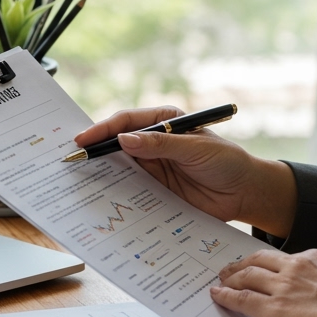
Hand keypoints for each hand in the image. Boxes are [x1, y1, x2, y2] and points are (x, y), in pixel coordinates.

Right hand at [73, 106, 296, 236]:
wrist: (245, 193)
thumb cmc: (227, 162)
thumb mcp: (196, 149)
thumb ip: (161, 145)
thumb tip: (125, 140)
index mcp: (165, 121)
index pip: (128, 121)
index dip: (104, 129)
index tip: (85, 139)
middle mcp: (155, 141)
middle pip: (117, 142)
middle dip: (95, 148)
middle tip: (71, 158)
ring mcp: (153, 165)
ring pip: (119, 165)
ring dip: (101, 171)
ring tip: (78, 178)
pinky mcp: (155, 187)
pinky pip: (130, 187)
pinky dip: (115, 190)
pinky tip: (100, 195)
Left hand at [211, 249, 316, 316]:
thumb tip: (314, 294)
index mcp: (315, 258)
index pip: (281, 257)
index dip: (264, 262)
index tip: (257, 265)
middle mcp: (296, 267)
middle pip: (258, 260)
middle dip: (241, 265)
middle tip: (229, 270)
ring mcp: (282, 287)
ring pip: (247, 277)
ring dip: (230, 279)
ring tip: (221, 283)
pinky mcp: (273, 309)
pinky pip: (242, 299)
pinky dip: (226, 296)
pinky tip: (218, 296)